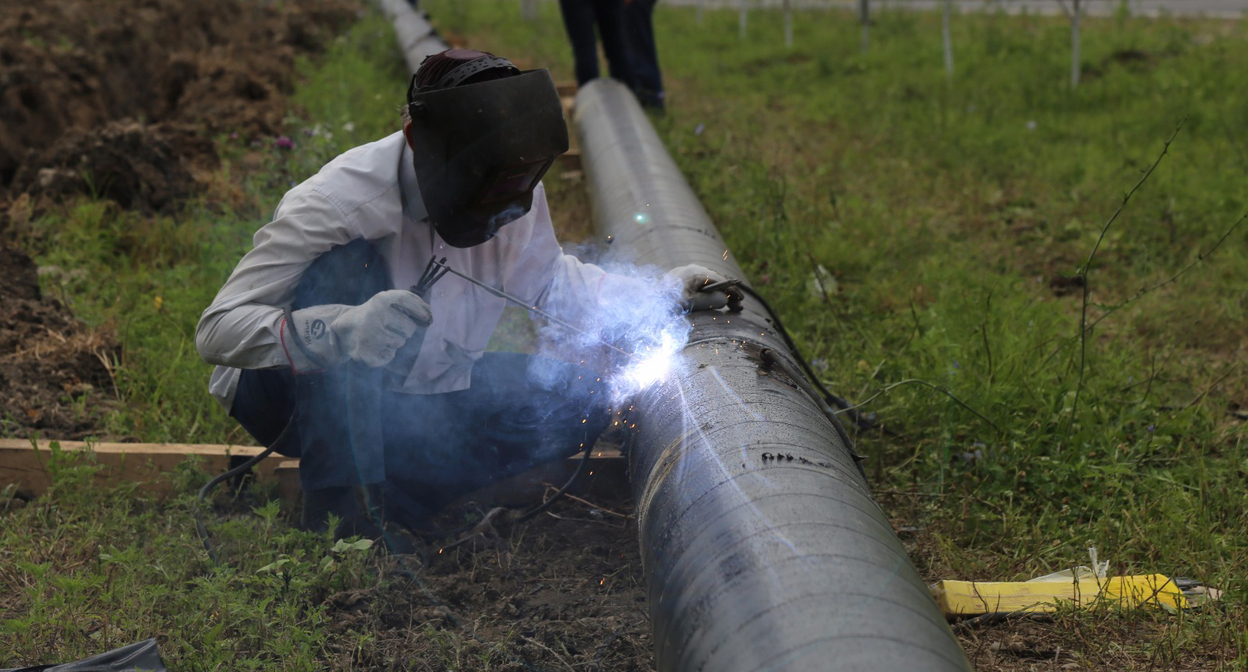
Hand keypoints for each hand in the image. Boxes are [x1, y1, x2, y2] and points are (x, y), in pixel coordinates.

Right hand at [285, 290, 431, 369]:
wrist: (343, 329)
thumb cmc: (373, 314)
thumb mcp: (387, 301)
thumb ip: (409, 303)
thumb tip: (429, 316)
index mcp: (381, 300)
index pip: (409, 302)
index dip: (422, 311)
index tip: (428, 317)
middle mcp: (376, 316)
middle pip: (410, 328)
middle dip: (405, 330)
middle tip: (390, 326)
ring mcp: (370, 335)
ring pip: (400, 343)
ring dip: (394, 341)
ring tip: (379, 335)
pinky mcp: (366, 354)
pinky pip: (390, 356)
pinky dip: (386, 353)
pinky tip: (375, 346)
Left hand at [669, 264, 740, 311]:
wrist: (646, 300)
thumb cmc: (667, 301)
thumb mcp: (690, 303)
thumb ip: (709, 300)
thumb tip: (725, 298)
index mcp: (696, 272)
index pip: (720, 280)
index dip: (732, 291)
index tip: (740, 301)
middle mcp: (693, 269)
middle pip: (717, 280)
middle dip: (729, 293)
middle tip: (738, 307)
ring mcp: (688, 273)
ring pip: (711, 282)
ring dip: (721, 293)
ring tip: (731, 305)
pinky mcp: (684, 280)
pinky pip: (703, 284)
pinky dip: (712, 293)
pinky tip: (717, 300)